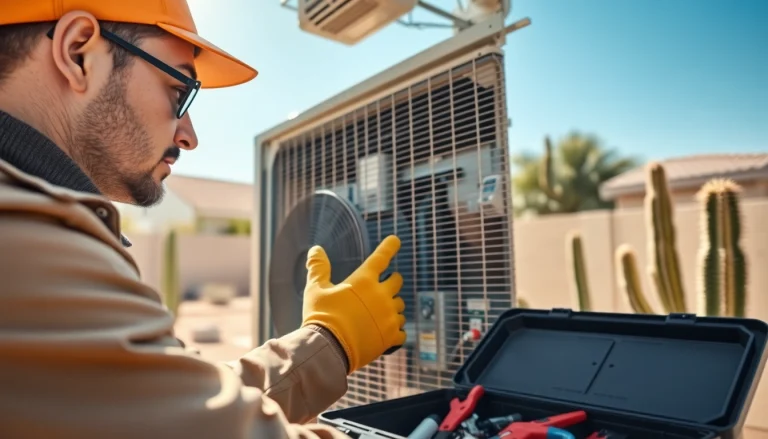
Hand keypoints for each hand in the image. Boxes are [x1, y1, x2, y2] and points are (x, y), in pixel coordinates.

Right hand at [302, 235, 405, 373]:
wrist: (328, 349)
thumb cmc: (321, 316)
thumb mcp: (315, 289)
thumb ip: (318, 268)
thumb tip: (316, 248)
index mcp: (364, 281)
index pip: (381, 257)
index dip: (389, 246)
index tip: (395, 240)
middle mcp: (381, 295)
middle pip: (397, 281)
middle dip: (392, 282)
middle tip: (384, 287)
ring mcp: (389, 316)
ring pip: (400, 307)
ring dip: (393, 308)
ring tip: (379, 315)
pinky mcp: (391, 336)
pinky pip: (402, 331)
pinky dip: (396, 331)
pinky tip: (386, 334)